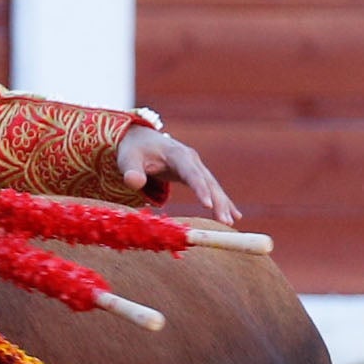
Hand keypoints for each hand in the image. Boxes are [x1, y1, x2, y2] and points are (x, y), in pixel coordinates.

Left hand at [117, 126, 240, 224]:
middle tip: (224, 222)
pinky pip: (211, 189)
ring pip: (213, 187)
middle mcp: (191, 160)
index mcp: (177, 154)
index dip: (199, 189)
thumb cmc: (134, 151)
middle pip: (207, 182)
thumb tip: (134, 182)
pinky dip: (223, 202)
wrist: (141, 140)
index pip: (190, 173)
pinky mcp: (196, 175)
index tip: (207, 205)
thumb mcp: (128, 159)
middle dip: (217, 201)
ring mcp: (196, 167)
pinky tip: (235, 216)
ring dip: (223, 204)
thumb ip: (131, 171)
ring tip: (230, 223)